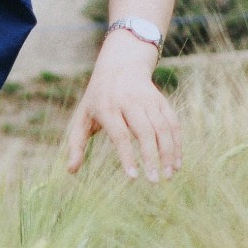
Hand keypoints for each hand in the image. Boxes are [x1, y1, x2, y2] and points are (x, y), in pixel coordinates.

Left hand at [63, 31, 181, 180]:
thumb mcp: (82, 117)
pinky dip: (177, 143)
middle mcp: (129, 102)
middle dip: (151, 157)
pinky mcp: (161, 101)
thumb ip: (76, 144)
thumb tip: (70, 171)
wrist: (119, 65)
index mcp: (107, 107)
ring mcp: (147, 100)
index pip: (120, 135)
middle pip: (145, 132)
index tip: (133, 178)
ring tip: (168, 175)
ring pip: (162, 128)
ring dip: (169, 153)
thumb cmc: (97, 99)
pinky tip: (177, 163)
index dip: (127, 156)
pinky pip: (173, 123)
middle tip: (154, 181)